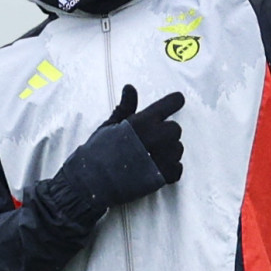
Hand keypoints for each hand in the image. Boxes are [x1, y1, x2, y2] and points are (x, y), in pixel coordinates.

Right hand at [53, 86, 187, 214]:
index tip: (177, 100)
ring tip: (149, 156)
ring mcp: (162, 158)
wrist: (92, 182)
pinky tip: (155, 168)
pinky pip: (178, 168)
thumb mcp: (110, 125)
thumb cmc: (98, 152)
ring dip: (168, 151)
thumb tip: (130, 88)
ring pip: (178, 149)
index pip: (170, 104)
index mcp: (143, 121)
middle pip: (175, 129)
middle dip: (165, 132)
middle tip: (149, 140)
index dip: (174, 101)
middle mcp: (156, 137)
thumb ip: (125, 107)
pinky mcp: (163, 177)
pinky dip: (170, 169)